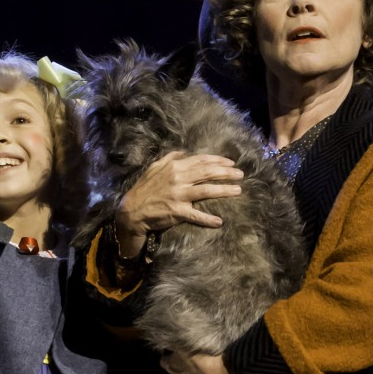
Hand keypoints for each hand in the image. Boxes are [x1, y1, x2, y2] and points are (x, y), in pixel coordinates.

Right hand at [116, 151, 243, 257]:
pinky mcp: (177, 212)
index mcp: (174, 167)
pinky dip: (208, 219)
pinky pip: (196, 215)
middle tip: (241, 174)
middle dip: (227, 173)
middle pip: (208, 173)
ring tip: (238, 190)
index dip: (218, 161)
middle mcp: (178, 179)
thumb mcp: (155, 168)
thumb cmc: (144, 189)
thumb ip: (170, 158)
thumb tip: (183, 152)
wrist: (132, 211)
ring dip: (224, 190)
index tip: (231, 163)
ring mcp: (178, 195)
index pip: (201, 161)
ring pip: (207, 191)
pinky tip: (219, 221)